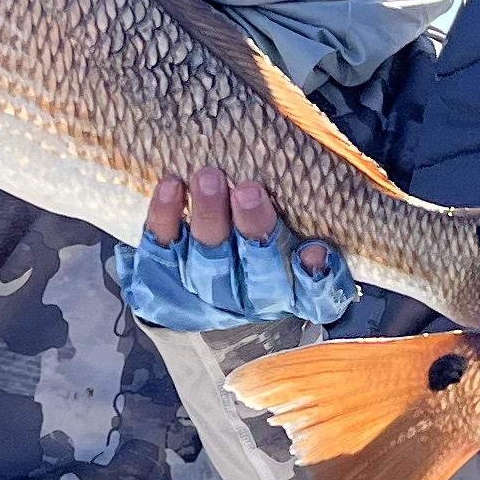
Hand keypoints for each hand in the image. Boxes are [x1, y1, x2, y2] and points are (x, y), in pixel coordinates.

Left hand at [112, 164, 359, 331]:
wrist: (197, 295)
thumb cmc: (259, 248)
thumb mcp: (295, 235)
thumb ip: (313, 225)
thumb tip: (321, 216)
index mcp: (293, 293)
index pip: (317, 296)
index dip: (317, 278)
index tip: (315, 249)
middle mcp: (251, 301)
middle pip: (257, 275)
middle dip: (254, 231)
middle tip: (250, 191)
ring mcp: (203, 297)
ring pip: (207, 263)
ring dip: (209, 218)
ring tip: (208, 177)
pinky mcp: (160, 286)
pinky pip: (159, 256)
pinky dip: (163, 221)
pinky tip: (170, 186)